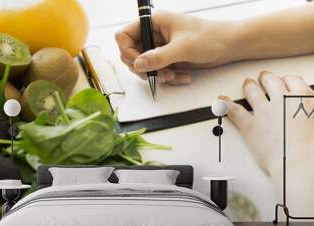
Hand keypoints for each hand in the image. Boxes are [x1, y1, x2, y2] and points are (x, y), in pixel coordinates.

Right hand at [115, 11, 233, 83]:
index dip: (127, 52)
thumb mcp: (183, 47)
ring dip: (156, 75)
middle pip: (130, 55)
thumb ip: (158, 56)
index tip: (140, 63)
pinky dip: (166, 78)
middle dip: (144, 68)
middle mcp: (153, 34)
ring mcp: (159, 47)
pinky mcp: (166, 58)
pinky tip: (180, 76)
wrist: (228, 46)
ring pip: (143, 66)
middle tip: (159, 73)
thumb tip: (138, 64)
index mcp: (153, 22)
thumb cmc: (210, 37)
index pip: (123, 36)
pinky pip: (156, 72)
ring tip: (172, 75)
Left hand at [221, 72, 313, 214]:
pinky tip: (222, 100)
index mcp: (303, 98)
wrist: (299, 162)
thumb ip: (311, 112)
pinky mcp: (249, 125)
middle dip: (266, 78)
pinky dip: (226, 104)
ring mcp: (263, 111)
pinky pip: (234, 110)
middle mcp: (281, 100)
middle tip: (263, 78)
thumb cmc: (312, 148)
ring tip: (247, 84)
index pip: (292, 80)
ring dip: (249, 86)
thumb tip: (310, 114)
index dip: (286, 80)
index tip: (285, 82)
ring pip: (252, 91)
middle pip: (271, 81)